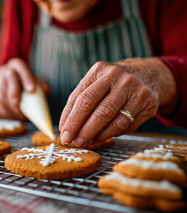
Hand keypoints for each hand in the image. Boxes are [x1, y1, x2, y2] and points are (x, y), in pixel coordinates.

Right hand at [0, 58, 49, 119]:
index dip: (26, 77)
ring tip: (22, 115)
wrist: (11, 86)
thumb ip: (40, 84)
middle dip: (15, 93)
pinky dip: (7, 113)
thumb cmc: (26, 84)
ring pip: (2, 95)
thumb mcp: (35, 81)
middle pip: (9, 78)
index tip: (31, 90)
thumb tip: (46, 90)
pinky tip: (15, 116)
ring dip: (12, 108)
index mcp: (16, 65)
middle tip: (21, 105)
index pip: (20, 66)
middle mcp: (4, 71)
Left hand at [59, 58, 177, 146]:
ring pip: (114, 120)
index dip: (71, 118)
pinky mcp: (149, 103)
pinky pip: (127, 125)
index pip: (81, 98)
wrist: (147, 74)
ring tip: (86, 141)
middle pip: (98, 109)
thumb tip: (65, 127)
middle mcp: (119, 78)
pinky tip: (101, 137)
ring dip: (97, 135)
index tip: (64, 133)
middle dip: (83, 129)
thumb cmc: (112, 83)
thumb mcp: (94, 83)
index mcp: (100, 70)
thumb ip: (79, 101)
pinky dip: (111, 134)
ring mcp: (136, 90)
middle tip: (73, 141)